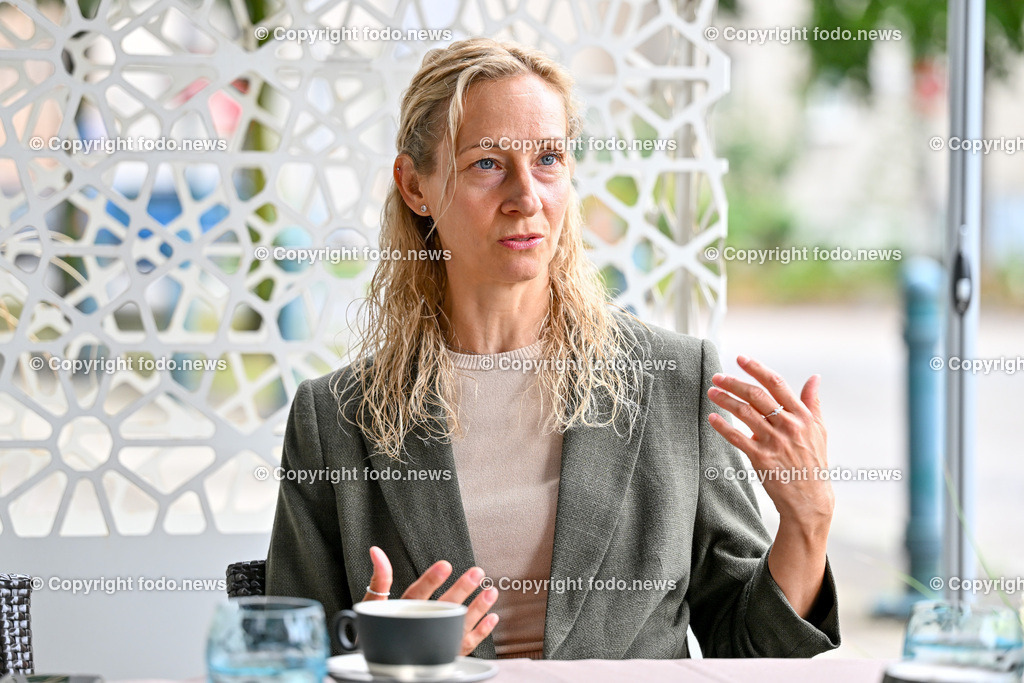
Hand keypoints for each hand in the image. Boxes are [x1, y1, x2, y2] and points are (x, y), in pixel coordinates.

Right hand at [362, 546, 498, 655]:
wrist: (379, 662)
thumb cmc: (377, 629)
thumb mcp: (373, 603)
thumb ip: (380, 577)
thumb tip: (377, 552)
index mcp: (401, 614)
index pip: (417, 595)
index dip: (431, 580)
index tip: (445, 565)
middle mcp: (419, 630)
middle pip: (443, 609)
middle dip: (462, 590)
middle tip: (477, 573)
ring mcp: (433, 643)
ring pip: (458, 627)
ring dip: (477, 610)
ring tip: (491, 592)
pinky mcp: (444, 653)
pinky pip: (465, 645)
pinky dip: (481, 633)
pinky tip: (492, 617)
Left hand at [706, 355, 833, 533]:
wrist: (810, 499)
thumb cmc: (813, 462)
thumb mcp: (819, 430)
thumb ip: (813, 402)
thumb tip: (815, 378)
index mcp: (803, 416)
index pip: (776, 384)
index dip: (757, 369)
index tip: (740, 358)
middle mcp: (789, 426)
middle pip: (757, 396)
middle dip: (734, 383)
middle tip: (717, 376)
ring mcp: (775, 442)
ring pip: (745, 414)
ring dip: (725, 400)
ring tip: (712, 392)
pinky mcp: (761, 458)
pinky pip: (737, 438)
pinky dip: (723, 426)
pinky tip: (712, 418)